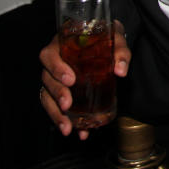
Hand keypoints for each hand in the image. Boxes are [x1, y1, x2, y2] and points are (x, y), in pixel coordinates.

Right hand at [39, 19, 129, 138]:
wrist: (106, 41)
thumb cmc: (106, 37)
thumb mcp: (115, 38)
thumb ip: (120, 52)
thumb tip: (121, 71)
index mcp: (61, 44)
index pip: (49, 55)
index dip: (57, 68)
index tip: (70, 80)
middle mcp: (54, 62)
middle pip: (47, 79)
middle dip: (57, 94)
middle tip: (67, 105)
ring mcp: (55, 78)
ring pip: (47, 96)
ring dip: (56, 114)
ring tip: (68, 127)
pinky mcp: (60, 91)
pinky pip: (56, 106)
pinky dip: (64, 120)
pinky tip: (76, 131)